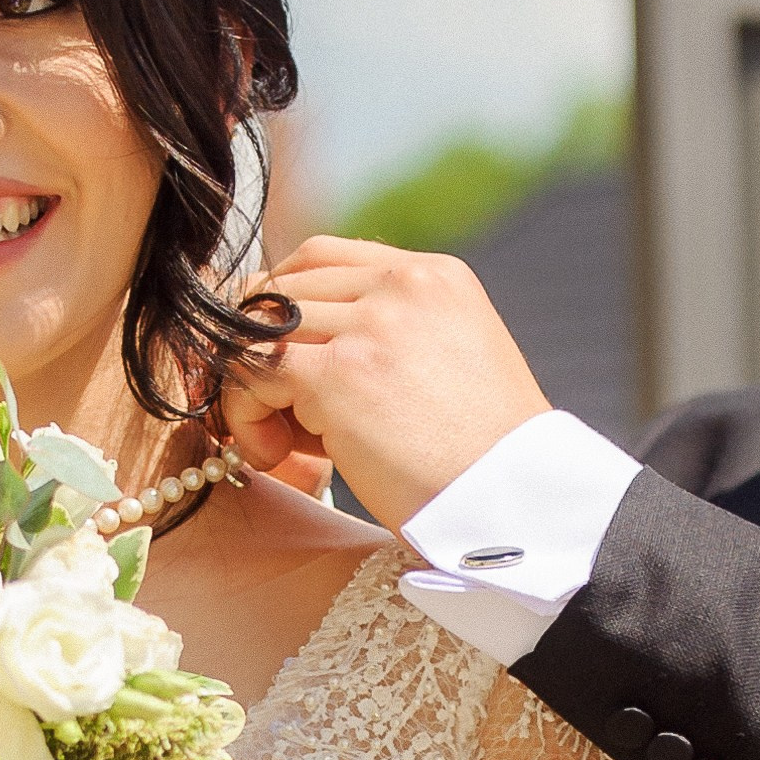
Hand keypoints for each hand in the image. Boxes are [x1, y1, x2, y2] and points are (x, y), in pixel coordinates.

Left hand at [224, 237, 549, 532]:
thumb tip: (294, 346)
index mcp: (433, 276)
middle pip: (281, 291)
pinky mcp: (341, 373)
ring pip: (257, 329)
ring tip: (280, 446)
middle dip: (263, 353)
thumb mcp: (449, 365)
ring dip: (252, 390)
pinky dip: (245, 413)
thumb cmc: (480, 459)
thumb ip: (390, 337)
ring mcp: (371, 323)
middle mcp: (402, 284)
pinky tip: (274, 456)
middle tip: (278, 418)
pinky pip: (251, 369)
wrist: (515, 502)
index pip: (319, 257)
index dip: (282, 308)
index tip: (281, 366)